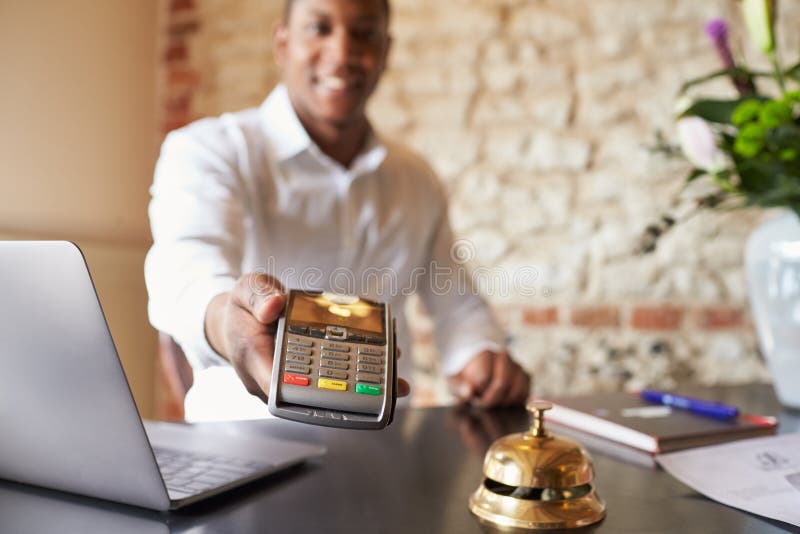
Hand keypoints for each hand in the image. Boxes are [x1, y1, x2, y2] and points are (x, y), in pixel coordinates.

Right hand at [204, 272, 409, 402]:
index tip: (340, 390)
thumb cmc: (241, 308)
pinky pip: (332, 383)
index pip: (277, 386)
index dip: (309, 392)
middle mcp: (273, 382)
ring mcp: (291, 384)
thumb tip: (275, 305)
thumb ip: (259, 296)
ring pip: (327, 394)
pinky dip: (358, 378)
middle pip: (313, 397)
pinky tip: (385, 372)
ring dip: (363, 390)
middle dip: (352, 394)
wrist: (238, 321)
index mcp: (255, 362)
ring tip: (396, 383)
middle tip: (385, 384)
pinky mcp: (305, 379)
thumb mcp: (245, 290)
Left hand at [448, 350, 530, 407]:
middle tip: (484, 404)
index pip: (483, 379)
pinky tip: (504, 401)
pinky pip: (525, 392)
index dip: (478, 394)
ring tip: (494, 401)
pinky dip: (515, 401)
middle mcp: (503, 356)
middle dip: (491, 399)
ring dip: (504, 401)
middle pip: (502, 383)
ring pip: (517, 389)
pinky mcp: (525, 375)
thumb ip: (459, 386)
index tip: (474, 400)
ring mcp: (516, 365)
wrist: (477, 367)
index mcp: (484, 354)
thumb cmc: (465, 377)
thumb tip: (468, 392)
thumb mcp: (455, 380)